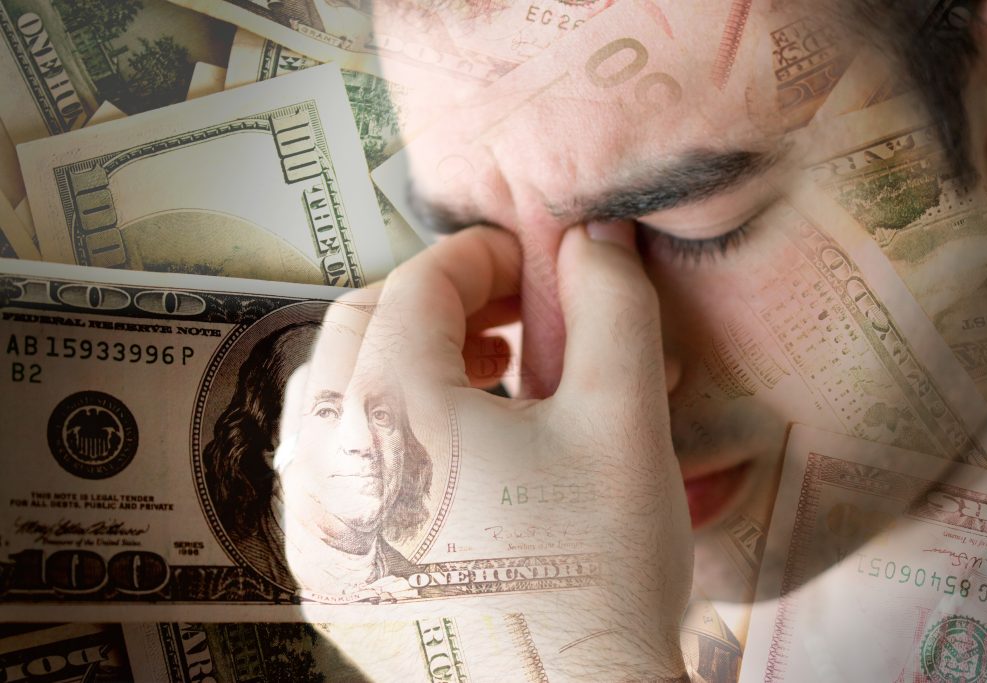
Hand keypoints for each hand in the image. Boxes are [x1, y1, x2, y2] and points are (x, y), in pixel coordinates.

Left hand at [279, 225, 691, 679]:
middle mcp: (326, 464)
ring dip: (400, 361)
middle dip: (434, 303)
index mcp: (390, 411)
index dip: (478, 257)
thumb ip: (612, 307)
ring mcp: (315, 528)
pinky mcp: (327, 579)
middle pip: (359, 328)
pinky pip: (327, 467)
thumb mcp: (624, 420)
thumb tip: (594, 237)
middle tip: (507, 318)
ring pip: (331, 394)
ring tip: (483, 377)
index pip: (416, 287)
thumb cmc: (601, 574)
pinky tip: (447, 455)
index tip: (528, 264)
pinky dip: (378, 430)